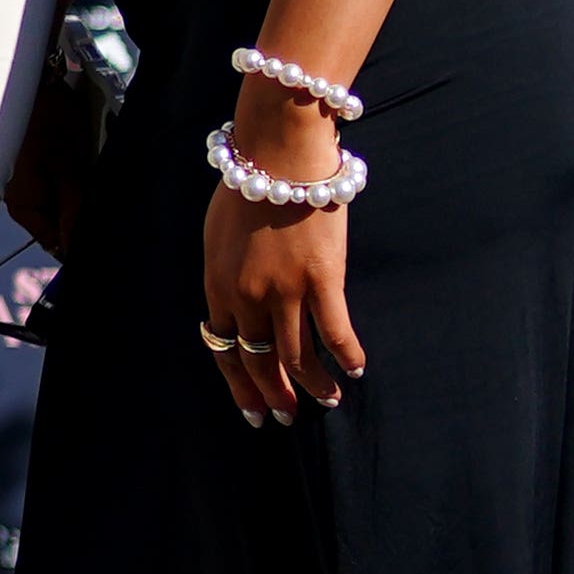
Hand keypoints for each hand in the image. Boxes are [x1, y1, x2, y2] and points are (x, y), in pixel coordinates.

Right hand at [5, 94, 93, 262]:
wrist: (33, 83)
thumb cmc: (50, 123)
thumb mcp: (69, 169)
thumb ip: (74, 212)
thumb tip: (75, 251)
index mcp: (25, 208)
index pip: (58, 243)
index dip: (83, 239)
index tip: (108, 231)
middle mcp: (22, 202)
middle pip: (60, 224)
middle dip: (84, 214)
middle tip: (106, 201)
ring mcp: (27, 186)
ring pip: (62, 205)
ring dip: (82, 197)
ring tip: (97, 181)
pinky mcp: (35, 172)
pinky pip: (58, 189)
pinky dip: (75, 183)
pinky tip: (86, 168)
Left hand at [199, 91, 364, 421]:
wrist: (279, 156)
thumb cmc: (247, 187)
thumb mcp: (217, 236)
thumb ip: (225, 275)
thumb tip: (233, 305)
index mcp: (218, 286)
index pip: (224, 351)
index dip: (240, 385)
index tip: (253, 410)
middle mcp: (248, 297)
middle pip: (260, 360)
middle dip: (274, 395)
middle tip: (288, 417)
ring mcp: (285, 290)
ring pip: (298, 354)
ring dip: (313, 384)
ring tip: (326, 400)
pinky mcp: (322, 279)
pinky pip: (334, 329)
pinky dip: (346, 354)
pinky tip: (355, 369)